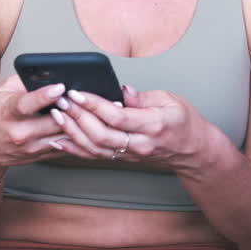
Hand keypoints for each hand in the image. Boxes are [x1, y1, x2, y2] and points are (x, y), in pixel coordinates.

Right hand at [0, 74, 71, 173]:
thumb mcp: (2, 92)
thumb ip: (24, 81)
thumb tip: (49, 73)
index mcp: (6, 113)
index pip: (26, 105)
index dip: (45, 96)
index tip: (60, 87)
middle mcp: (19, 133)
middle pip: (53, 122)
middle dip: (70, 108)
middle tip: (81, 96)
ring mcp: (31, 148)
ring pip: (63, 136)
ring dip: (76, 122)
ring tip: (83, 109)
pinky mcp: (40, 156)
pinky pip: (66, 146)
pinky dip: (75, 135)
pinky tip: (80, 124)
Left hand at [49, 85, 211, 171]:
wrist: (193, 151)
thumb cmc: (184, 122)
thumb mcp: (171, 100)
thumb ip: (143, 97)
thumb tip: (122, 90)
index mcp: (153, 125)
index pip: (117, 117)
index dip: (94, 105)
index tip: (77, 93)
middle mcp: (140, 144)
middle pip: (101, 135)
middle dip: (78, 117)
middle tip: (62, 101)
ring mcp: (131, 155)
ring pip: (95, 148)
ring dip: (73, 132)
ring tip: (57, 114)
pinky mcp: (124, 159)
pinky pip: (95, 156)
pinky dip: (75, 149)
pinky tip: (60, 139)